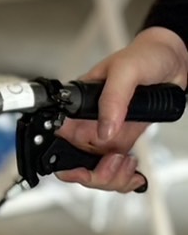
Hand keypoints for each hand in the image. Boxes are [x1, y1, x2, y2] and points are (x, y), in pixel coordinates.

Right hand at [55, 27, 187, 192]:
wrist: (174, 60)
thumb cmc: (145, 56)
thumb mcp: (126, 71)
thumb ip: (112, 100)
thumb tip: (102, 131)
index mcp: (78, 107)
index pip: (60, 140)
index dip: (67, 159)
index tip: (83, 168)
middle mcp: (88, 124)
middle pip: (76, 163)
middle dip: (95, 174)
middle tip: (115, 163)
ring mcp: (106, 134)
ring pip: (96, 171)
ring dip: (111, 178)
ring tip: (128, 164)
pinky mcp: (123, 139)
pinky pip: (115, 168)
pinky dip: (123, 179)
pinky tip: (133, 173)